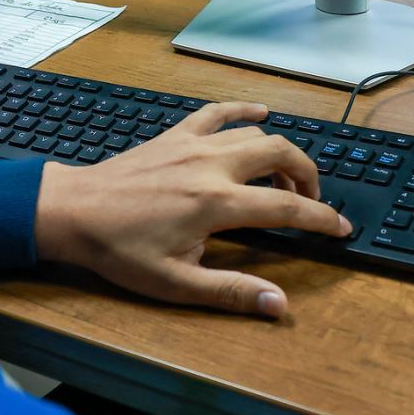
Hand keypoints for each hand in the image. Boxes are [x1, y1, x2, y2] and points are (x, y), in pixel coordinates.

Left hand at [33, 100, 349, 317]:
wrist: (72, 211)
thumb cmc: (119, 250)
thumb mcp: (175, 282)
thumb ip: (231, 291)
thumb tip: (279, 304)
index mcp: (216, 203)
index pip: (287, 207)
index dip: (322, 219)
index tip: (341, 228)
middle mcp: (211, 165)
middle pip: (282, 154)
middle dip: (310, 176)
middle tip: (313, 202)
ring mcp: (193, 144)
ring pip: (256, 132)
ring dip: (281, 151)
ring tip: (286, 177)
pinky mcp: (176, 134)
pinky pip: (218, 112)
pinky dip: (243, 110)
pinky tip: (259, 113)